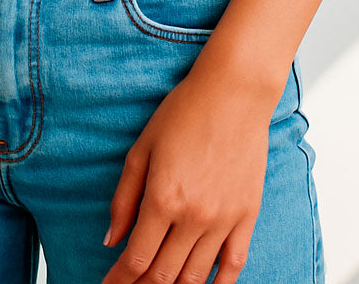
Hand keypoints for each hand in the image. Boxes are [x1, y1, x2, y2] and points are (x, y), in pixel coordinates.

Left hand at [100, 60, 275, 283]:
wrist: (234, 93)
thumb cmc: (184, 112)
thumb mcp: (142, 148)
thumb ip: (124, 198)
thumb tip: (111, 239)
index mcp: (163, 198)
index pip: (137, 258)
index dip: (119, 279)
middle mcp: (194, 216)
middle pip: (163, 275)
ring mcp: (223, 219)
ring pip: (195, 277)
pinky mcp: (247, 216)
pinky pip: (233, 266)